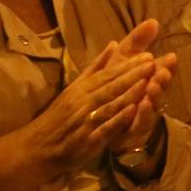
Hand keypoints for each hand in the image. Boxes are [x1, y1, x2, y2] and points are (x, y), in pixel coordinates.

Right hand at [8, 22, 161, 175]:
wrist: (37, 147)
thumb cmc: (58, 116)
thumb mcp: (74, 88)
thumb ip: (95, 68)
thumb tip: (113, 44)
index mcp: (80, 89)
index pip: (107, 75)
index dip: (127, 66)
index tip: (147, 56)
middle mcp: (83, 102)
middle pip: (110, 87)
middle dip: (133, 75)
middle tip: (152, 63)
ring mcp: (85, 121)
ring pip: (109, 105)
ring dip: (129, 94)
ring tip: (148, 83)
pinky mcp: (87, 140)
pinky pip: (105, 128)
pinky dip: (119, 119)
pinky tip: (133, 111)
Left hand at [107, 18, 178, 154]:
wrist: (104, 118)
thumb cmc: (120, 86)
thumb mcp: (125, 60)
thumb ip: (138, 41)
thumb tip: (153, 21)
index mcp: (150, 79)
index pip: (163, 71)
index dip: (167, 66)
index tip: (171, 58)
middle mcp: (152, 97)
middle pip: (160, 88)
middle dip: (163, 81)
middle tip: (163, 73)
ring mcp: (146, 114)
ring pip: (152, 106)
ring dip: (154, 97)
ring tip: (152, 88)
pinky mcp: (136, 130)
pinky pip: (139, 123)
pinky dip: (140, 116)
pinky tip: (139, 108)